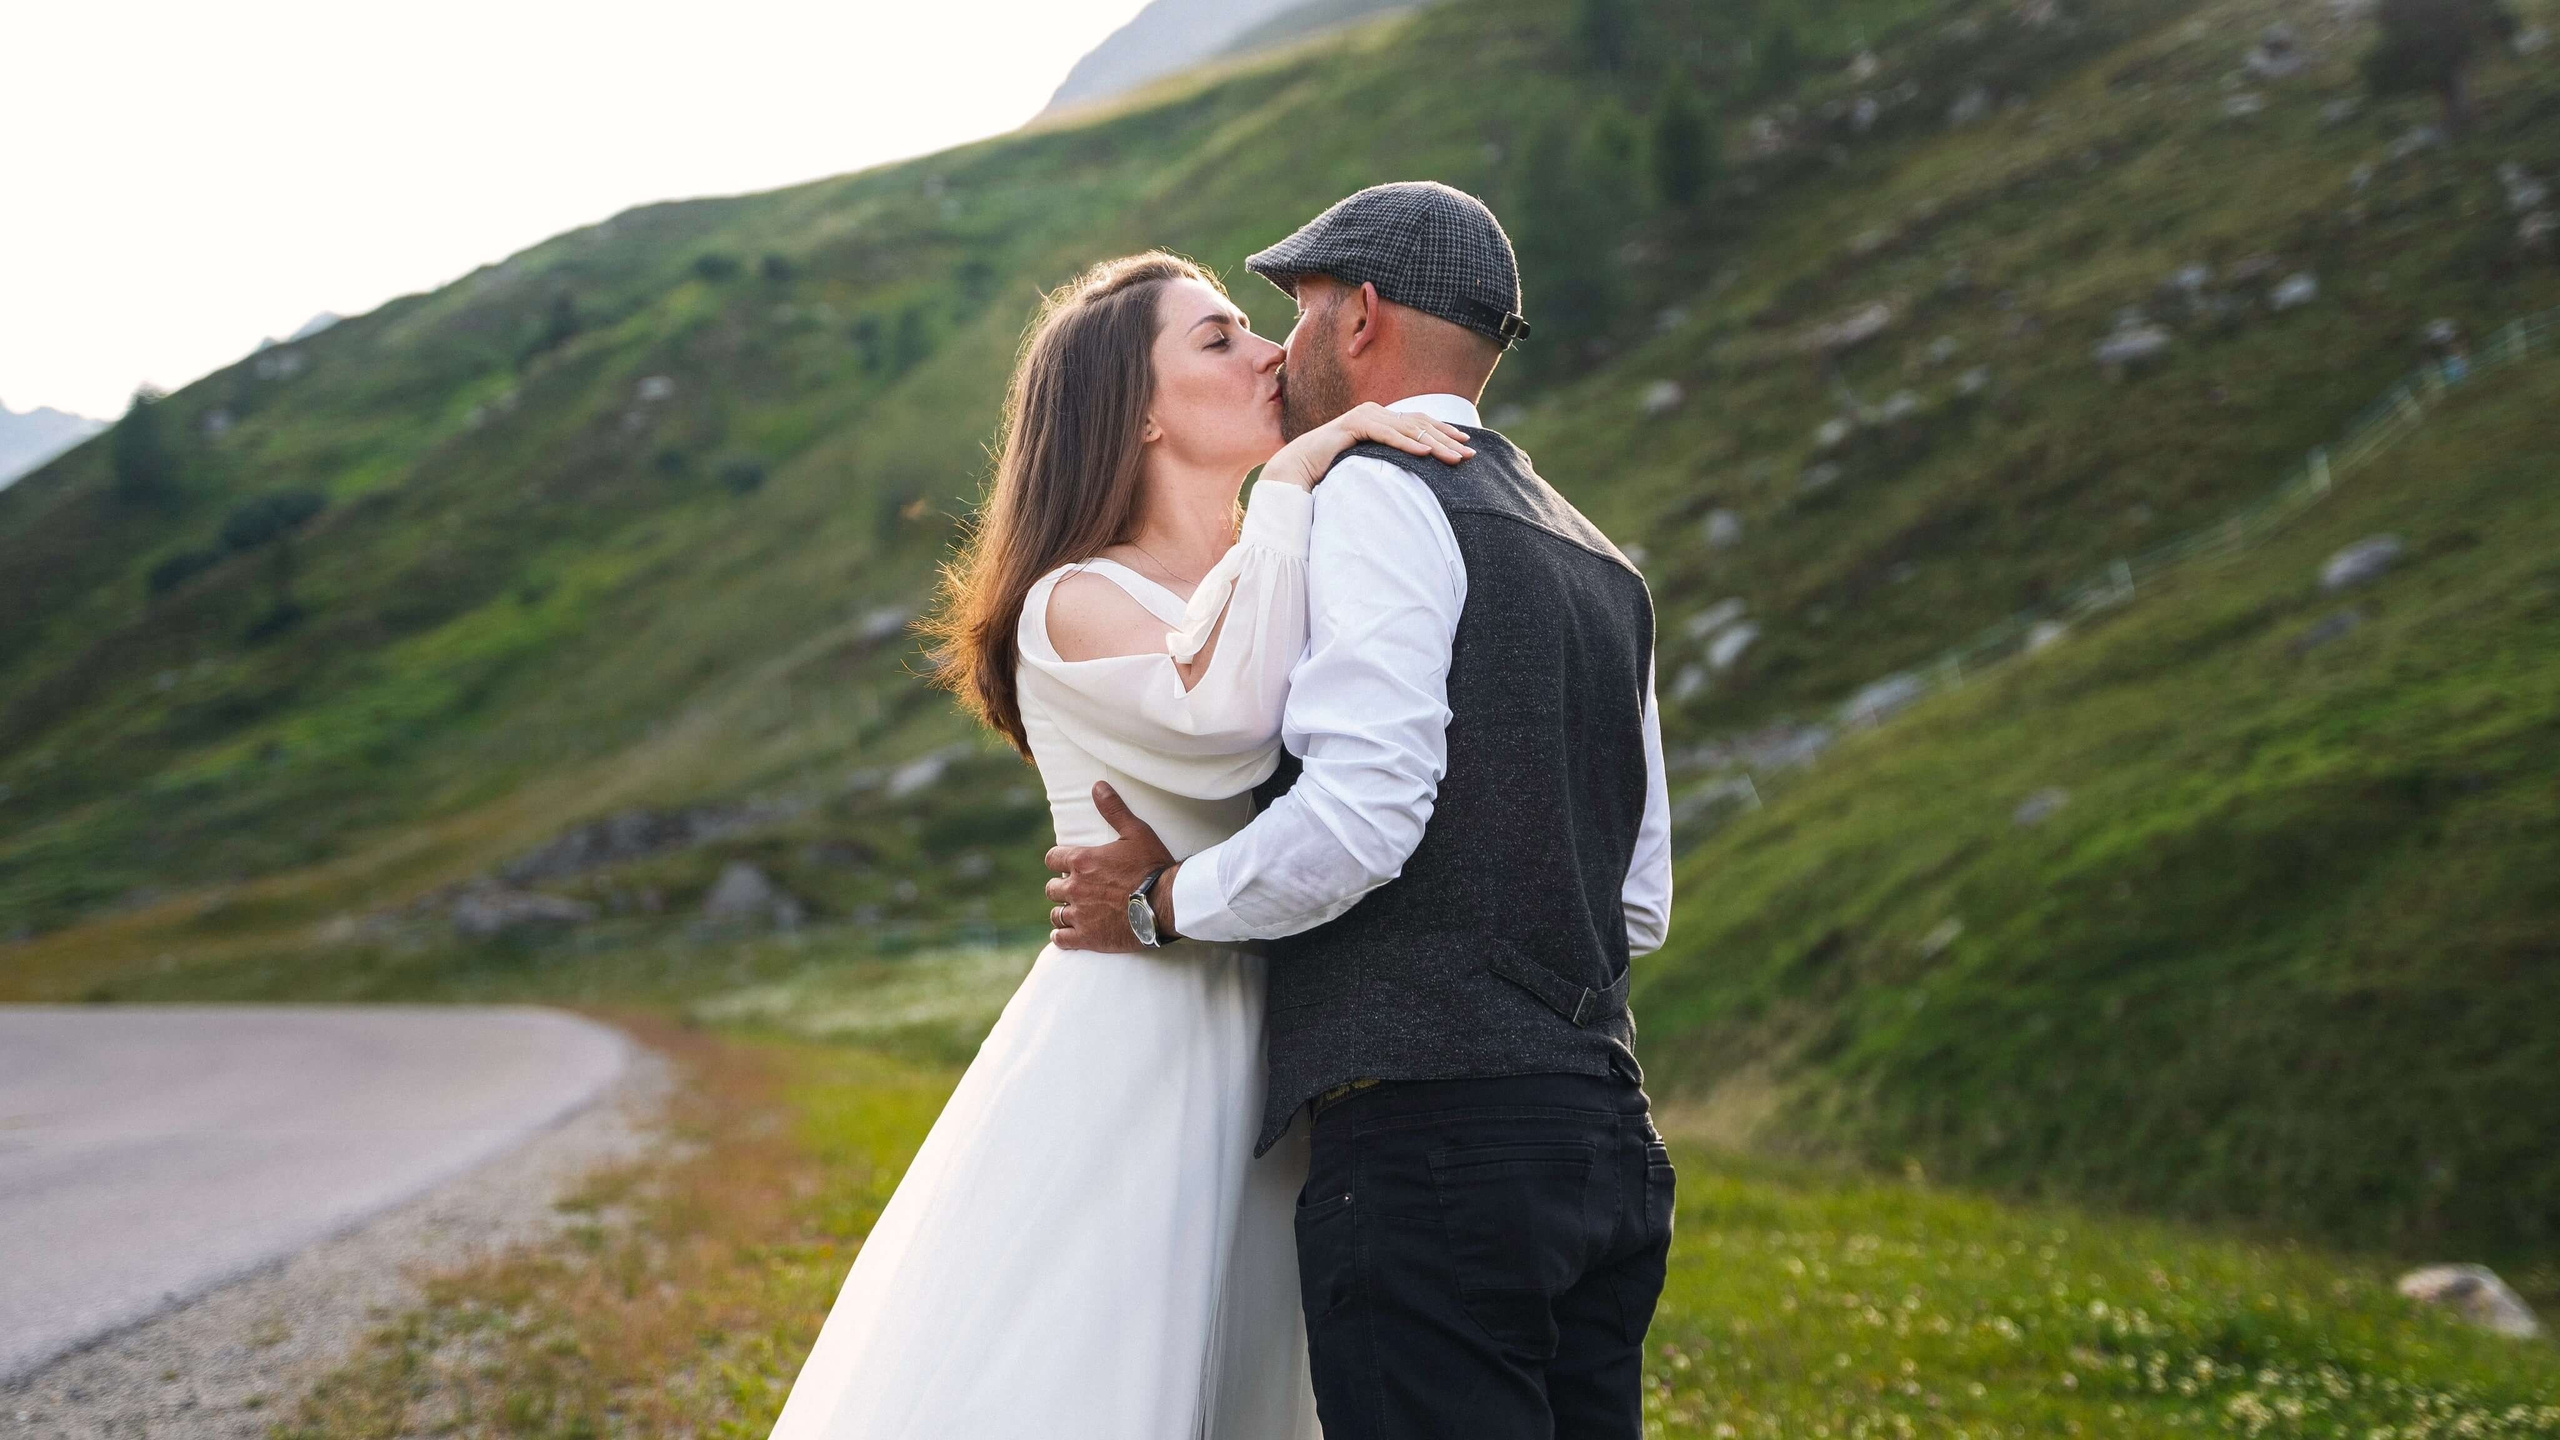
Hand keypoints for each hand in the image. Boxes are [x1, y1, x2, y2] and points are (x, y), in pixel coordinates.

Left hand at [1043, 782, 1176, 951]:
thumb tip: (1097, 786)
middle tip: (1076, 890)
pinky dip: (1062, 936)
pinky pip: (1061, 939)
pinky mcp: (1087, 938)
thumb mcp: (1136, 832)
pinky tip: (1068, 934)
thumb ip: (1113, 810)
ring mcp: (1079, 914)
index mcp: (1082, 861)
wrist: (1167, 903)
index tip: (1068, 864)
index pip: (1051, 858)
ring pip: (1056, 914)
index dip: (1058, 860)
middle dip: (1061, 888)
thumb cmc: (1153, 866)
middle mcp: (1074, 887)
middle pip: (1051, 888)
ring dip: (1063, 912)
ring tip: (1074, 912)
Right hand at [1258, 402, 1474, 490]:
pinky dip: (1407, 444)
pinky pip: (1386, 434)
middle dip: (1447, 439)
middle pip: (1419, 424)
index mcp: (1381, 418)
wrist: (1298, 468)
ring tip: (1454, 458)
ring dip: (1434, 444)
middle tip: (1470, 452)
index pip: (1420, 422)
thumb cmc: (1332, 470)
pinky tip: (1424, 453)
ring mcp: (1364, 416)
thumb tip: (1416, 470)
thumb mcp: (1369, 463)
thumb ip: (1388, 459)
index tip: (1467, 444)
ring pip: (1408, 429)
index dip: (1444, 432)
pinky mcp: (1353, 425)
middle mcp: (1375, 412)